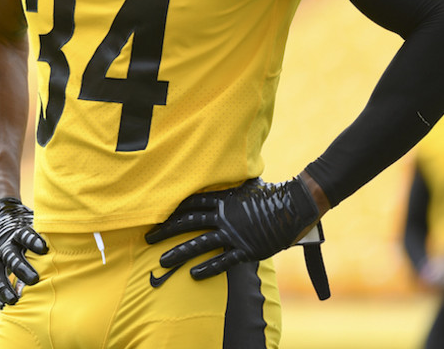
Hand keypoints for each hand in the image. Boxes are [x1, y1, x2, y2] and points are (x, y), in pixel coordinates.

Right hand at [0, 197, 47, 310]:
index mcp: (18, 234)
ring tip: (14, 300)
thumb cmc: (28, 234)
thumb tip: (73, 231)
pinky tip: (3, 305)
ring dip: (4, 286)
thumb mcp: (36, 227)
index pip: (24, 235)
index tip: (44, 249)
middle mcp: (6, 247)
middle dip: (21, 268)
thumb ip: (50, 232)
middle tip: (34, 280)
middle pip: (11, 257)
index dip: (33, 241)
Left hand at [146, 176, 320, 279]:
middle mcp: (224, 215)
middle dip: (166, 230)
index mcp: (223, 198)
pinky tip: (193, 274)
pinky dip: (208, 267)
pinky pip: (224, 260)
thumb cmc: (272, 193)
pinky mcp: (247, 249)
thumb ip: (232, 184)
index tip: (155, 215)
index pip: (191, 202)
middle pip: (188, 221)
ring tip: (163, 261)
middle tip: (147, 238)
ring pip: (201, 242)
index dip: (172, 209)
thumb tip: (225, 170)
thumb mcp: (247, 184)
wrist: (295, 205)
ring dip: (179, 252)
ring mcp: (234, 233)